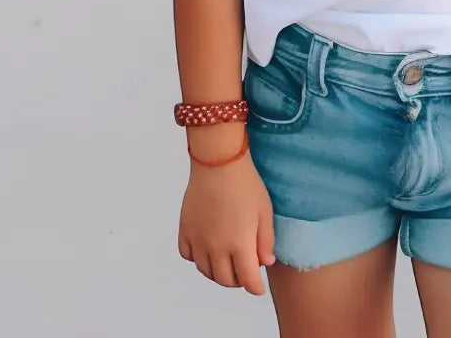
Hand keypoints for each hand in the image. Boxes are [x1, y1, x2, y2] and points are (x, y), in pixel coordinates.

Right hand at [178, 127, 275, 294]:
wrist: (218, 162)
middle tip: (245, 273)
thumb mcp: (265, 212)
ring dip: (217, 273)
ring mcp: (198, 239)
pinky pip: (187, 255)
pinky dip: (197, 259)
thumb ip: (266, 241)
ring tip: (228, 264)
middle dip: (237, 281)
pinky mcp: (185, 228)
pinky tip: (207, 250)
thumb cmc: (246, 185)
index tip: (258, 288)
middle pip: (224, 279)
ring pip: (205, 271)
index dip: (254, 288)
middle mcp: (216, 247)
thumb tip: (265, 263)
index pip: (247, 280)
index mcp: (239, 244)